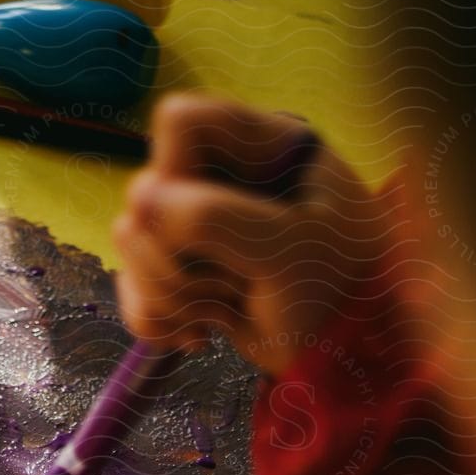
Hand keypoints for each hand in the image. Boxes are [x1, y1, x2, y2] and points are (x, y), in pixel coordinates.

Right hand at [114, 94, 390, 374]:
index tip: (202, 221)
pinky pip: (135, 296)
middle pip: (144, 193)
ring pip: (131, 247)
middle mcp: (218, 178)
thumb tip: (140, 201)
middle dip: (176, 256)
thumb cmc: (337, 285)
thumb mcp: (289, 247)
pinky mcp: (181, 275)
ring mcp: (194, 228)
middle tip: (232, 284)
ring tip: (225, 312)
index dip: (176, 172)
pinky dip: (161, 324)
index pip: (179, 124)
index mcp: (257, 146)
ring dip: (171, 295)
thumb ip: (216, 218)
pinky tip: (203, 335)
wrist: (344, 350)